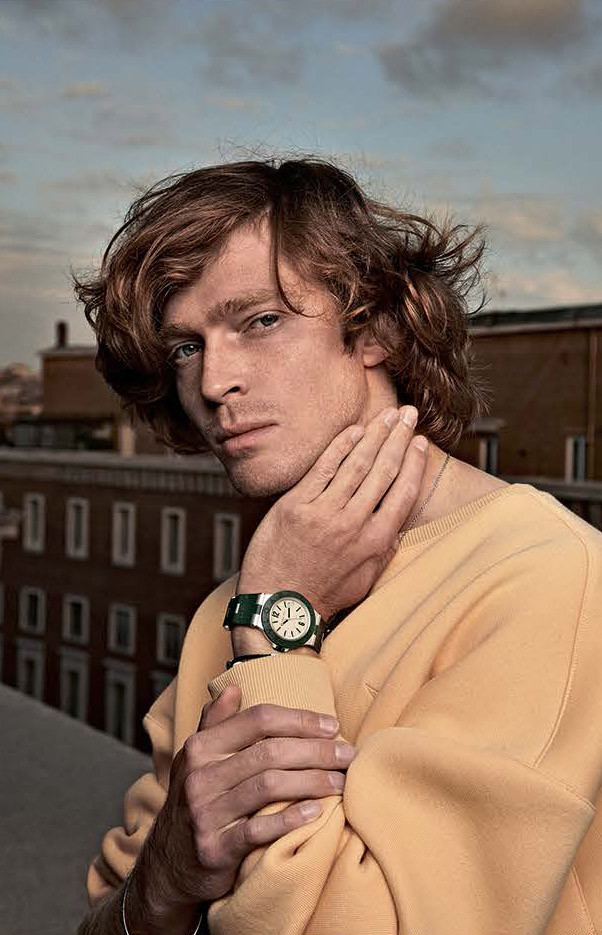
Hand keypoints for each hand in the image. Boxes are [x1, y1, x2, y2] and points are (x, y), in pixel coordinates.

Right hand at [130, 687, 354, 922]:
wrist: (169, 865)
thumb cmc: (197, 802)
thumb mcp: (197, 759)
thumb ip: (216, 723)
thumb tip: (234, 688)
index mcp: (200, 747)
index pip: (258, 720)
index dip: (300, 719)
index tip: (332, 725)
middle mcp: (199, 776)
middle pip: (269, 752)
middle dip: (316, 751)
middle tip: (348, 755)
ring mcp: (204, 813)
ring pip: (268, 787)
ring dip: (312, 782)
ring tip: (340, 782)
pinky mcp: (214, 849)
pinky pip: (258, 830)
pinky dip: (290, 819)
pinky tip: (316, 812)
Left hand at [237, 405, 426, 625]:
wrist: (279, 608)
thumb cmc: (321, 595)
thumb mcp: (365, 580)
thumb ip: (384, 549)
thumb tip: (398, 523)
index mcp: (374, 542)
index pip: (402, 492)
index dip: (413, 463)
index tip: (420, 443)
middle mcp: (352, 524)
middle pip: (382, 471)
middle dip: (398, 438)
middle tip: (409, 415)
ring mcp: (322, 513)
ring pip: (355, 464)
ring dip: (374, 435)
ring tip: (387, 415)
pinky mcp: (294, 506)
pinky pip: (321, 468)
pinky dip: (339, 446)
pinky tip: (353, 431)